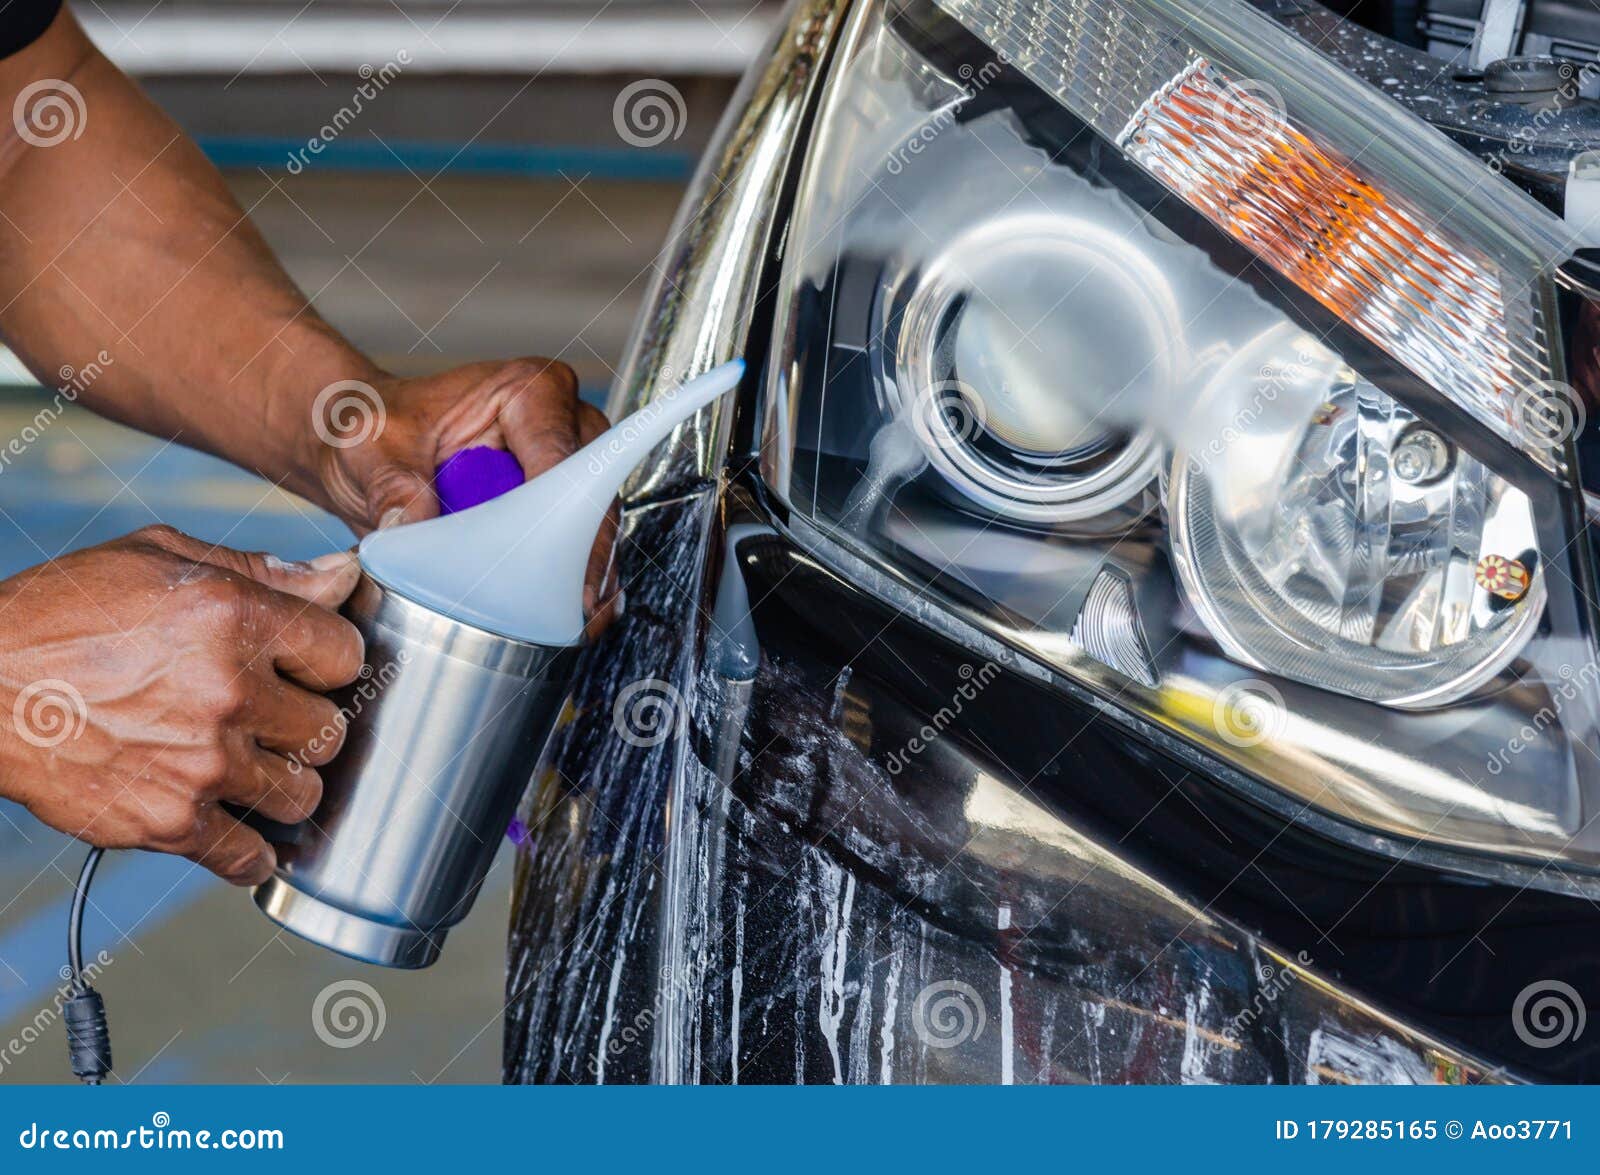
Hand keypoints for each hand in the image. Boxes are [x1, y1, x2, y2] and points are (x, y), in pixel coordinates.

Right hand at [0, 526, 363, 884]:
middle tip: (273, 720)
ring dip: (283, 785)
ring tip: (251, 768)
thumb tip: (342, 576)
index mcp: (234, 618)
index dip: (329, 661)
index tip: (308, 669)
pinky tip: (242, 831)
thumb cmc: (64, 613)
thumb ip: (262, 570)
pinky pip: (249, 857)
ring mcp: (202, 761)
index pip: (345, 654)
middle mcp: (228, 690)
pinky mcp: (168, 820)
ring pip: (302, 794)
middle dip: (305, 724)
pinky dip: (252, 853)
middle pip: (329, 729)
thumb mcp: (160, 558)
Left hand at [314, 357, 619, 633]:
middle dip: (585, 553)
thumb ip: (389, 486)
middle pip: (591, 495)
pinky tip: (563, 617)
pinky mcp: (558, 503)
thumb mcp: (371, 450)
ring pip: (593, 525)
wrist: (368, 446)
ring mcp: (566, 464)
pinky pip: (576, 544)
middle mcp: (562, 421)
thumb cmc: (377, 427)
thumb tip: (406, 529)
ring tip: (574, 622)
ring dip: (580, 573)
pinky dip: (567, 580)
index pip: (560, 459)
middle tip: (578, 609)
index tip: (553, 569)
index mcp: (526, 390)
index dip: (562, 516)